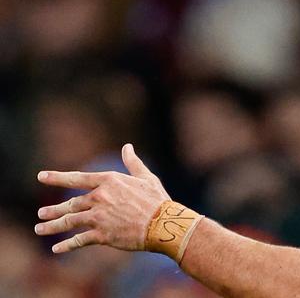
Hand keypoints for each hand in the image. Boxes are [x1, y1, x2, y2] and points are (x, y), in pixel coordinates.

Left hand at [35, 144, 170, 252]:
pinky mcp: (102, 235)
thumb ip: (133, 162)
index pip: (77, 178)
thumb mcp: (146, 177)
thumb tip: (127, 147)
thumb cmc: (157, 199)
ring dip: (53, 226)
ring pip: (69, 221)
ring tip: (39, 228)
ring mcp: (99, 217)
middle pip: (70, 203)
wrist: (163, 223)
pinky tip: (56, 248)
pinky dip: (66, 245)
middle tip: (41, 213)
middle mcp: (100, 198)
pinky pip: (79, 240)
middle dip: (54, 209)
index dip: (57, 177)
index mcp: (109, 181)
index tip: (41, 176)